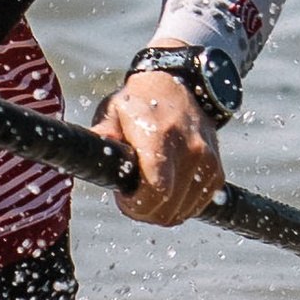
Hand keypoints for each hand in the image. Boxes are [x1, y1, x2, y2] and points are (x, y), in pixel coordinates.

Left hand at [94, 69, 224, 226]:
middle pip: (167, 210)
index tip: (124, 197)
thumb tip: (83, 152)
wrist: (182, 86)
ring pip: (181, 213)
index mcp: (160, 136)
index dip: (136, 205)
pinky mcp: (216, 171)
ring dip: (162, 211)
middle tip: (131, 198)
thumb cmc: (140, 102)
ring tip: (148, 191)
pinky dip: (180, 206)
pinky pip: (197, 206)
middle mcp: (189, 151)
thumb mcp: (114, 110)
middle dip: (144, 212)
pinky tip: (167, 189)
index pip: (155, 190)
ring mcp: (207, 162)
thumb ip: (103, 133)